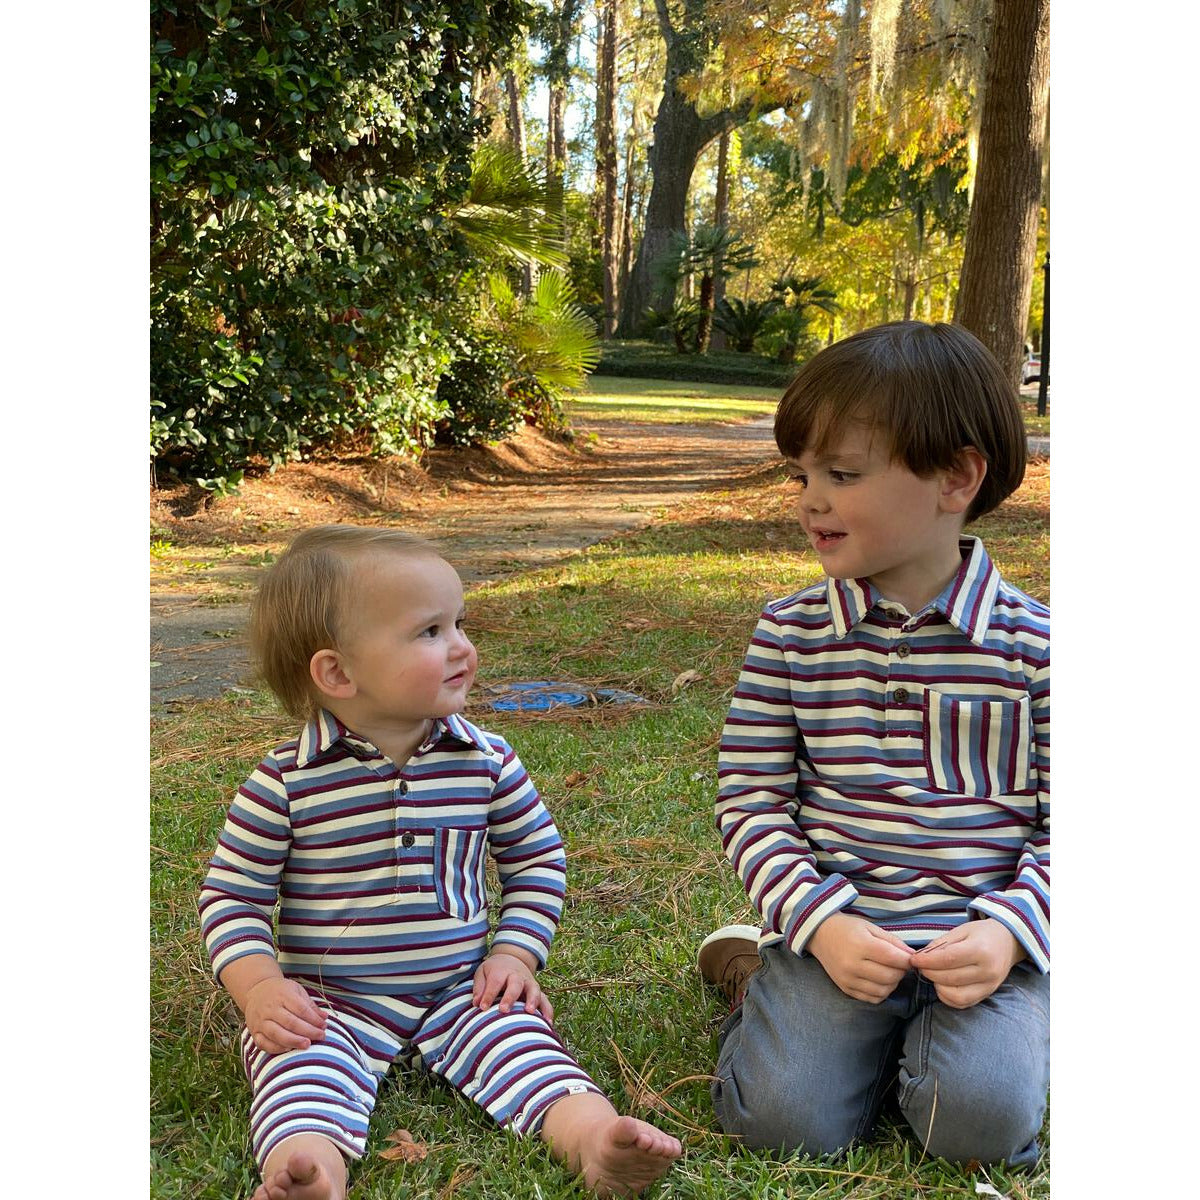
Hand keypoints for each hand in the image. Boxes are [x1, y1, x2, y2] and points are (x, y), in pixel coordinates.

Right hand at [243, 976, 327, 1053]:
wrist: (256, 990)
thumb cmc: (280, 991)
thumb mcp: (296, 991)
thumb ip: (310, 1005)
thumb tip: (324, 1018)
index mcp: (283, 995)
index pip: (301, 1009)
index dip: (313, 1019)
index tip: (324, 1026)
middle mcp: (270, 1008)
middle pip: (290, 1022)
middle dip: (307, 1031)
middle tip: (320, 1037)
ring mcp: (261, 1021)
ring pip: (277, 1034)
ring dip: (293, 1041)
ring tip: (307, 1045)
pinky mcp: (254, 1032)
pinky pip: (264, 1043)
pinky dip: (276, 1048)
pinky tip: (289, 1049)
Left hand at [472, 950, 553, 1022]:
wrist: (512, 959)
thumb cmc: (494, 971)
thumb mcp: (483, 972)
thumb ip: (479, 987)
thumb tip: (476, 1003)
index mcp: (501, 971)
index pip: (495, 982)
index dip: (489, 995)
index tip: (482, 1007)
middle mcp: (517, 976)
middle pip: (515, 984)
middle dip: (510, 997)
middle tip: (503, 1010)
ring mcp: (529, 983)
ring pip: (534, 990)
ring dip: (532, 1000)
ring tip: (529, 1012)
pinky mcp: (537, 991)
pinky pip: (545, 1000)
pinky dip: (547, 1010)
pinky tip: (547, 1022)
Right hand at [807, 912, 913, 1003]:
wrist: (820, 935)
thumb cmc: (847, 928)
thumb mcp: (870, 927)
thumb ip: (892, 942)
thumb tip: (912, 956)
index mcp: (860, 945)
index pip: (893, 958)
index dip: (907, 960)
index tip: (910, 958)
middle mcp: (852, 964)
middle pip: (890, 977)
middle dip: (901, 971)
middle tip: (899, 964)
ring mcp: (848, 979)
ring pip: (883, 991)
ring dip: (892, 983)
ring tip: (890, 972)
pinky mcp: (845, 989)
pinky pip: (871, 998)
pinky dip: (881, 992)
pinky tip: (879, 981)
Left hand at [912, 918, 1026, 1008]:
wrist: (1008, 942)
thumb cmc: (982, 933)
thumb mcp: (961, 930)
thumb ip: (941, 944)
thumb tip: (921, 957)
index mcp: (981, 950)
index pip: (948, 959)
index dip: (927, 961)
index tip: (914, 959)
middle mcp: (987, 971)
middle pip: (950, 978)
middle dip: (929, 973)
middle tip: (920, 966)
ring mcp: (989, 986)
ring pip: (956, 995)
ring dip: (937, 986)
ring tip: (932, 974)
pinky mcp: (987, 995)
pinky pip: (963, 1003)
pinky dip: (948, 997)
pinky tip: (942, 985)